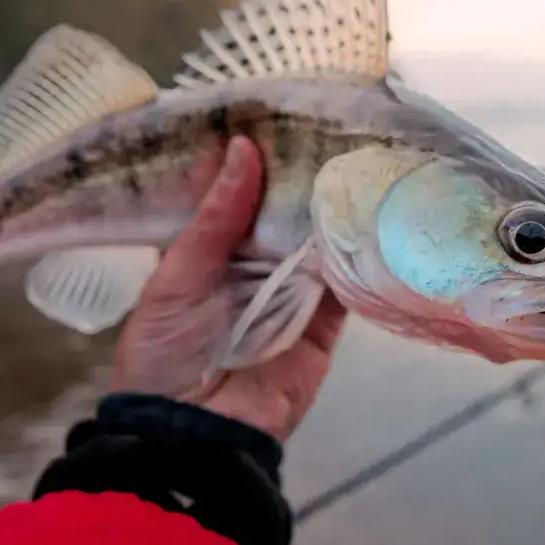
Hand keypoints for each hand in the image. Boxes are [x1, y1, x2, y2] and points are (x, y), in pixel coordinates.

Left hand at [111, 135, 347, 441]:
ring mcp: (294, 288)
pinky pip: (349, 280)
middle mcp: (256, 260)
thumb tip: (243, 147)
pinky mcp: (325, 320)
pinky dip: (363, 253)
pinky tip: (380, 213)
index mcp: (212, 245)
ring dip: (342, 206)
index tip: (287, 106)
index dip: (263, 154)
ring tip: (368, 151)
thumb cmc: (164, 354)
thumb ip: (214, 218)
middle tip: (342, 118)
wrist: (192, 437)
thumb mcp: (175, 279)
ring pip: (324, 237)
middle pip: (290, 208)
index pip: (243, 189)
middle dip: (310, 173)